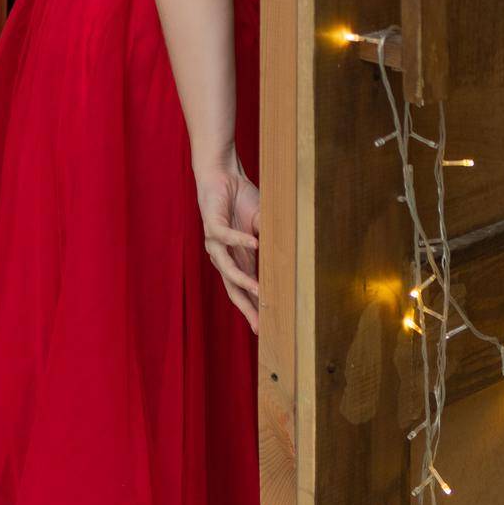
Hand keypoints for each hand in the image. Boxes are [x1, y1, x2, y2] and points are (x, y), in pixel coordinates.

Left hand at [195, 154, 260, 334]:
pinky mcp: (211, 225)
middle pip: (234, 289)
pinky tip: (255, 243)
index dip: (254, 308)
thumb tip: (291, 257)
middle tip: (259, 326)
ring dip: (244, 281)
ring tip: (259, 292)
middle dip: (246, 308)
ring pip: (227, 268)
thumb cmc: (242, 200)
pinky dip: (241, 240)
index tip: (265, 329)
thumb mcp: (263, 224)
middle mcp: (224, 256)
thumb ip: (271, 240)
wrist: (222, 175)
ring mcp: (215, 243)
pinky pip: (226, 237)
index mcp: (238, 259)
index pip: (245, 290)